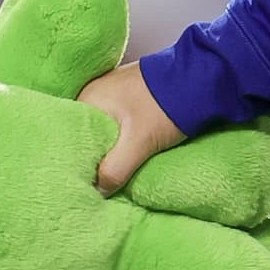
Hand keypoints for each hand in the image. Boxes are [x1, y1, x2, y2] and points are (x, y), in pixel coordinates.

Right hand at [81, 61, 184, 192]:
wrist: (200, 79)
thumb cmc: (164, 106)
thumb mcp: (138, 143)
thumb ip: (114, 169)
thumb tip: (98, 191)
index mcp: (88, 98)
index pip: (69, 134)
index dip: (74, 157)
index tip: (78, 177)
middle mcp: (96, 91)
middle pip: (86, 132)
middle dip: (92, 154)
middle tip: (94, 179)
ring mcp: (114, 91)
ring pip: (103, 128)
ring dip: (108, 147)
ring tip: (110, 169)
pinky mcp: (131, 95)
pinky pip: (116, 122)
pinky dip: (120, 137)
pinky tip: (126, 151)